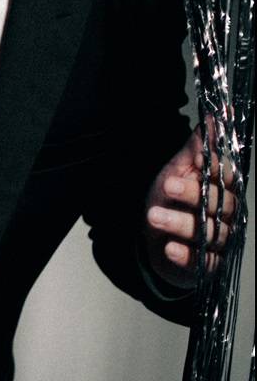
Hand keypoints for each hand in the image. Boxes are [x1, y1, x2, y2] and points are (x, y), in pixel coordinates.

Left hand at [144, 128, 240, 289]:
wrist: (157, 240)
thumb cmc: (172, 201)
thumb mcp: (179, 170)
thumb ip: (196, 148)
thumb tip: (215, 115)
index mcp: (220, 189)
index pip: (225, 178)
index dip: (214, 169)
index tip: (198, 160)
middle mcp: (225, 215)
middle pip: (217, 203)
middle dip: (192, 194)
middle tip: (167, 185)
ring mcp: (217, 241)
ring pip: (208, 232)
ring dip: (180, 223)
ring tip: (154, 216)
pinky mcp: (206, 264)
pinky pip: (201, 262)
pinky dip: (185, 256)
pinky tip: (170, 248)